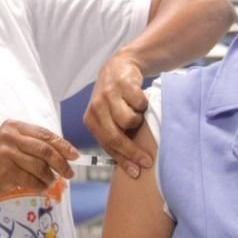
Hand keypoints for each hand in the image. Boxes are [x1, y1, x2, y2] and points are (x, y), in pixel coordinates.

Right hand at [0, 120, 78, 200]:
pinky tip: (40, 188)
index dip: (63, 145)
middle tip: (70, 173)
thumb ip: (31, 144)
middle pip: (46, 150)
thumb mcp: (8, 144)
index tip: (75, 155)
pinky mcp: (6, 171)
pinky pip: (32, 180)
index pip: (45, 134)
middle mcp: (10, 136)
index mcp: (14, 126)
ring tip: (51, 182)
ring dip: (50, 177)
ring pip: (41, 167)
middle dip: (62, 163)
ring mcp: (7, 154)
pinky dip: (40, 186)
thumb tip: (61, 153)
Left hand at [84, 52, 152, 178]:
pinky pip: (139, 103)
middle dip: (133, 151)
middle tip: (147, 161)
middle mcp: (96, 107)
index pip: (107, 145)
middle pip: (116, 137)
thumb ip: (113, 135)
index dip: (123, 160)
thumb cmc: (115, 98)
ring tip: (136, 112)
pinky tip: (139, 99)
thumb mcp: (108, 117)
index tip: (136, 172)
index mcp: (90, 119)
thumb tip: (129, 165)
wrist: (120, 66)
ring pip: (129, 120)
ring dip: (137, 119)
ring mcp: (109, 94)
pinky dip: (143, 103)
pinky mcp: (122, 83)